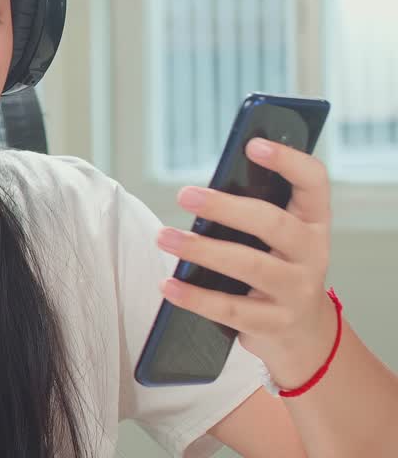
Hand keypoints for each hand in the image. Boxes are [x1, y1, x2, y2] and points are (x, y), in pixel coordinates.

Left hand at [155, 137, 338, 387]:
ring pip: (249, 266)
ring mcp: (296, 290)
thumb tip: (199, 193)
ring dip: (202, 250)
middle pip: (273, 224)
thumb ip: (251, 212)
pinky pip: (231, 309)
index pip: (313, 182)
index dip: (288, 161)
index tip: (252, 144)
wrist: (304, 333)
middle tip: (184, 195)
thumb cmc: (278, 268)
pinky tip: (168, 285)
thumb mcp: (277, 237)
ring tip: (165, 237)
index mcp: (313, 221)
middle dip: (226, 207)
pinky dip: (195, 297)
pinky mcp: (274, 323)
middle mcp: (312, 253)